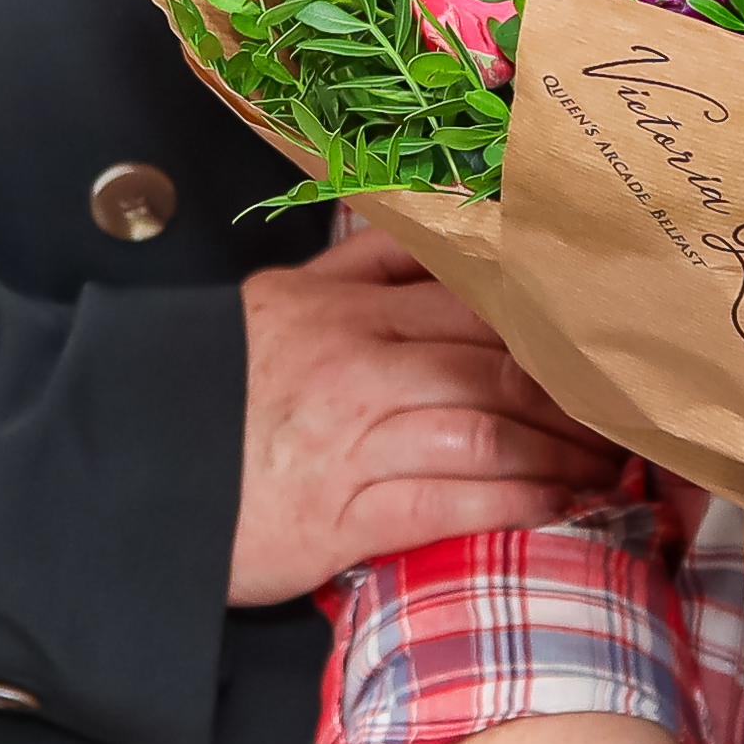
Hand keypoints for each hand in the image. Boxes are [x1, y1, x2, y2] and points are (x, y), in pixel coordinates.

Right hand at [226, 224, 611, 606]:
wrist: (125, 467)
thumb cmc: (211, 389)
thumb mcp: (281, 300)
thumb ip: (362, 264)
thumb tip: (440, 226)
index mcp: (344, 308)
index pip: (474, 306)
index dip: (548, 333)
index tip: (593, 351)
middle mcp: (356, 365)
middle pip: (495, 368)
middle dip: (571, 400)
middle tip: (619, 421)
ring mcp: (350, 440)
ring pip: (486, 431)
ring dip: (559, 455)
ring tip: (600, 470)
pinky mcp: (340, 516)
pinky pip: (450, 504)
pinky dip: (514, 506)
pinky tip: (554, 508)